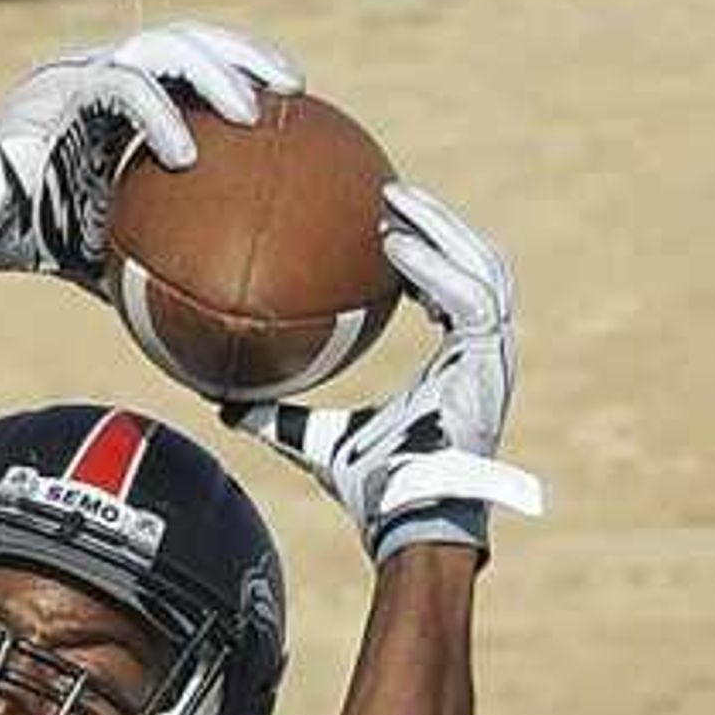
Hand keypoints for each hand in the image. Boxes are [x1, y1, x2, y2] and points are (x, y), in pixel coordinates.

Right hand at [0, 20, 294, 294]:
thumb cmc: (41, 237)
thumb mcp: (115, 252)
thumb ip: (160, 266)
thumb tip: (209, 327)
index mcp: (128, 96)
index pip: (195, 63)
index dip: (245, 69)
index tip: (292, 99)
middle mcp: (111, 72)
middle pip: (191, 39)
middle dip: (245, 56)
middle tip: (293, 89)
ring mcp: (86, 73)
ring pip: (163, 50)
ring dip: (213, 76)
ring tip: (251, 113)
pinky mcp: (64, 89)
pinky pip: (123, 91)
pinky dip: (161, 119)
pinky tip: (188, 155)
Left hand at [225, 183, 541, 557]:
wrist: (407, 520)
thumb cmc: (373, 491)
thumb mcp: (315, 443)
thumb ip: (278, 418)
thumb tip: (221, 402)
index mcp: (457, 362)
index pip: (456, 290)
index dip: (430, 255)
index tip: (388, 230)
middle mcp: (483, 353)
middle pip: (476, 263)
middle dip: (438, 224)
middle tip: (389, 195)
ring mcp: (493, 356)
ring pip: (482, 267)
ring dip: (439, 229)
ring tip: (394, 203)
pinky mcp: (489, 360)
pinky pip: (469, 295)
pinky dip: (433, 268)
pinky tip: (393, 248)